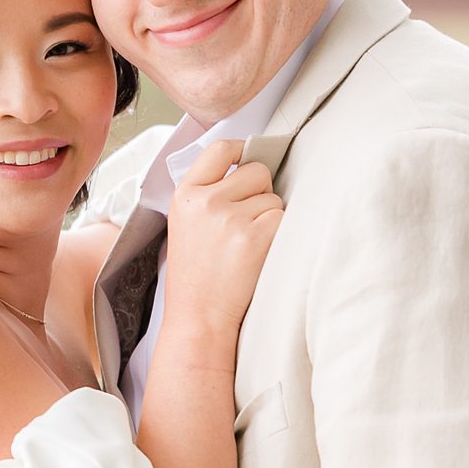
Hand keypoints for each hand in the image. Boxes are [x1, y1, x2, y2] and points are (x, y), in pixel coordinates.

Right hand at [163, 138, 283, 340]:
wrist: (198, 318)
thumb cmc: (196, 276)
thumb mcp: (185, 225)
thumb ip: (208, 194)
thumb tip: (249, 164)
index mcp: (185, 195)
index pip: (220, 149)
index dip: (242, 149)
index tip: (250, 158)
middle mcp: (206, 201)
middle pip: (257, 171)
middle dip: (261, 192)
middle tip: (246, 224)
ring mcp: (230, 218)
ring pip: (273, 198)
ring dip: (270, 219)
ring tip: (247, 247)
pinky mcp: (254, 237)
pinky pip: (283, 218)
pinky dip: (279, 235)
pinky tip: (259, 255)